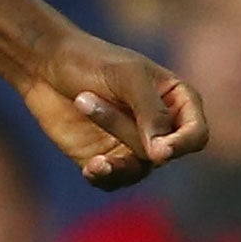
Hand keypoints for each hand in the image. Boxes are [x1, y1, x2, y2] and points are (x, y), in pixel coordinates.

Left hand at [18, 28, 207, 190]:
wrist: (45, 64)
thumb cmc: (90, 60)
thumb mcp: (125, 75)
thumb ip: (150, 110)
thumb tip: (163, 154)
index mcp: (177, 102)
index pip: (196, 136)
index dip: (182, 145)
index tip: (161, 151)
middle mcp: (161, 130)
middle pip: (160, 153)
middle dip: (121, 127)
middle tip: (85, 98)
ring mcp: (134, 147)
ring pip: (136, 169)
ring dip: (110, 147)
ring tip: (81, 105)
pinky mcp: (107, 160)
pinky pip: (114, 181)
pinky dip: (103, 175)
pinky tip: (90, 166)